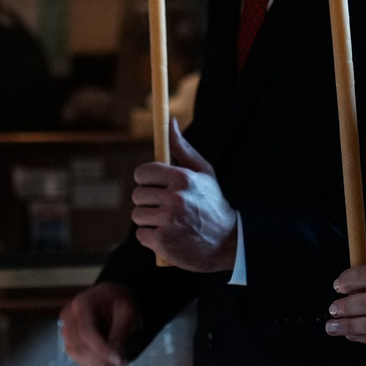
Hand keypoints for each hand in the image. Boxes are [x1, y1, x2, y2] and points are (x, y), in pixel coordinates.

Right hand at [60, 280, 143, 365]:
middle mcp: (69, 315)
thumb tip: (116, 359)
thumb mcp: (127, 313)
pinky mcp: (68, 339)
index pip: (86, 331)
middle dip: (102, 358)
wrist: (109, 299)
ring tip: (118, 360)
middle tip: (123, 361)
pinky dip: (93, 362)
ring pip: (76, 353)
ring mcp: (66, 328)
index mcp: (82, 302)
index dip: (101, 349)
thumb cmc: (119, 303)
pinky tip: (108, 360)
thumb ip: (121, 334)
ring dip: (98, 362)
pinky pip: (77, 357)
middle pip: (79, 344)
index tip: (118, 360)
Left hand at [132, 121, 237, 272]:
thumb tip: (170, 122)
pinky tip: (168, 236)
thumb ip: (183, 148)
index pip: (143, 173)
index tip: (153, 186)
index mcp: (182, 179)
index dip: (146, 180)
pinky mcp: (163, 242)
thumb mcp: (203, 172)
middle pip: (138, 195)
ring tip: (168, 222)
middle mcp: (175, 199)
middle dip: (148, 201)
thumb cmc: (212, 203)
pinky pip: (141, 235)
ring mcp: (168, 222)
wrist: (227, 243)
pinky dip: (151, 238)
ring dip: (149, 220)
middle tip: (164, 207)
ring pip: (138, 215)